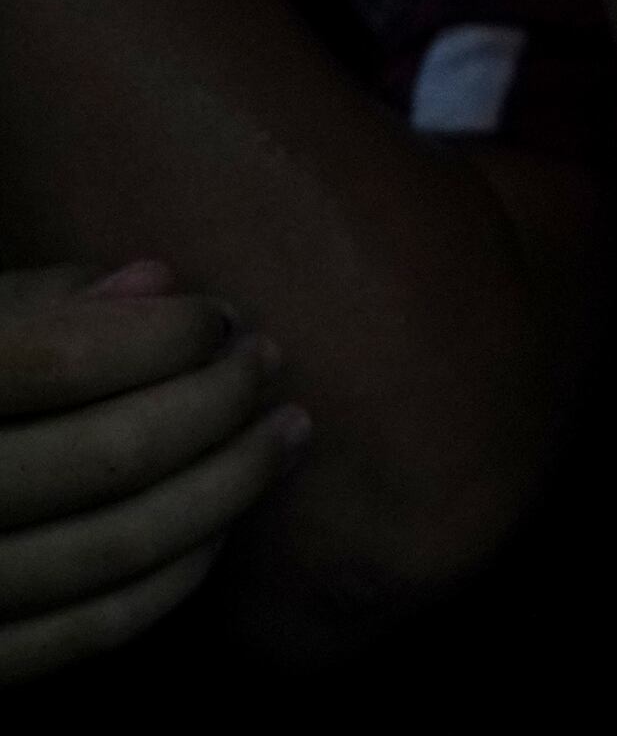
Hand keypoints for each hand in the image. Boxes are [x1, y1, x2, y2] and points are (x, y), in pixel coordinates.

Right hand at [0, 264, 306, 684]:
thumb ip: (36, 302)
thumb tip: (156, 281)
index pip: (61, 360)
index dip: (162, 335)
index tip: (222, 317)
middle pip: (108, 455)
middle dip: (215, 403)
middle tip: (270, 362)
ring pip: (117, 546)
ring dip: (227, 488)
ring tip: (285, 434)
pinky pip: (93, 629)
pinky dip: (176, 572)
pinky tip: (223, 522)